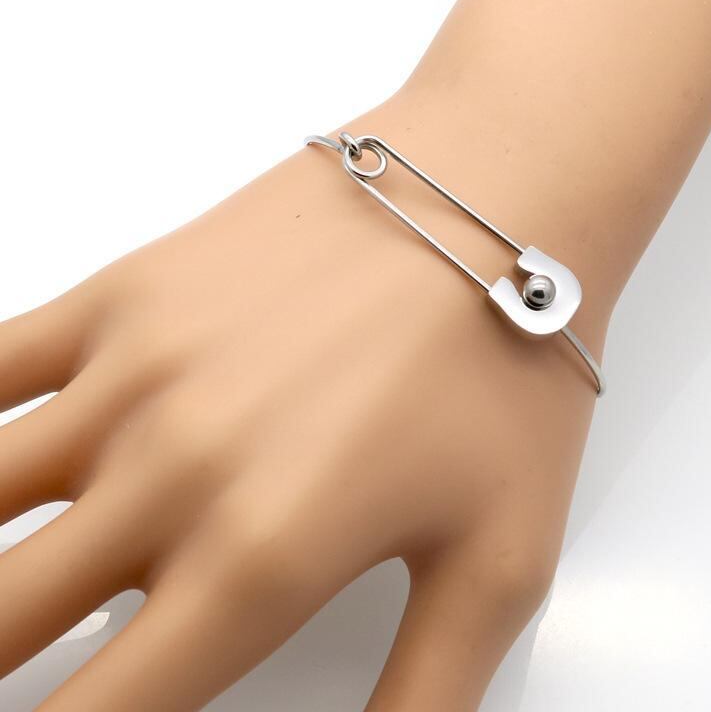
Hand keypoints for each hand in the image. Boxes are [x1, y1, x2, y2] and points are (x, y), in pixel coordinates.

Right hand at [0, 94, 601, 710]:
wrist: (492, 202)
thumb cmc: (505, 370)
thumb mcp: (496, 564)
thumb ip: (423, 701)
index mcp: (259, 560)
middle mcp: (169, 474)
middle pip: (1, 624)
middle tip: (25, 656)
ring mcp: (133, 373)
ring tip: (8, 585)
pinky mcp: (129, 292)